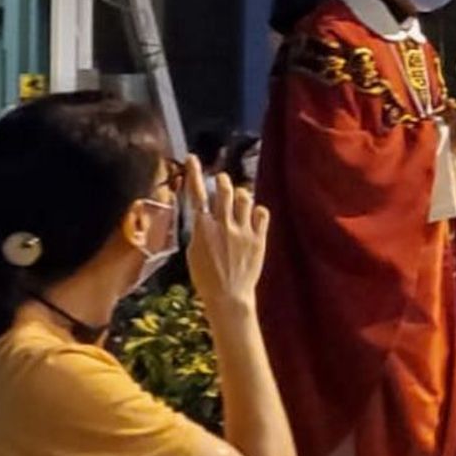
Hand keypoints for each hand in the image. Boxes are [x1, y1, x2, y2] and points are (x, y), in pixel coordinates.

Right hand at [185, 159, 270, 312]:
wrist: (229, 297)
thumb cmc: (207, 278)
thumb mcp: (194, 252)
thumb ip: (200, 229)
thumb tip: (204, 212)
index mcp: (203, 229)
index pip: (197, 195)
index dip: (194, 174)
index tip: (193, 159)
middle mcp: (223, 226)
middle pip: (225, 190)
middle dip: (223, 182)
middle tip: (222, 182)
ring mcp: (243, 231)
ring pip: (245, 198)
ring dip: (240, 195)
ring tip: (238, 201)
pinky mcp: (259, 238)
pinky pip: (262, 213)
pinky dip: (258, 211)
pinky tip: (254, 216)